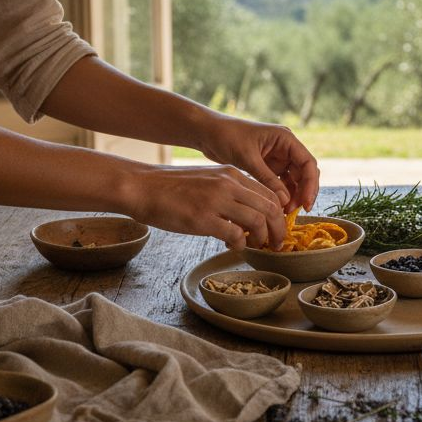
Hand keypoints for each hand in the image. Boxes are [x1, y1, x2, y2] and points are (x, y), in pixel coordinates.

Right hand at [125, 164, 284, 250]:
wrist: (143, 187)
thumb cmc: (172, 188)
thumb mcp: (208, 180)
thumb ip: (229, 192)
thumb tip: (247, 216)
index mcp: (231, 174)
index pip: (269, 193)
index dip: (279, 214)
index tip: (277, 228)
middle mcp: (228, 184)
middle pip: (270, 208)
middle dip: (278, 229)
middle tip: (277, 244)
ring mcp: (216, 200)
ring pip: (258, 221)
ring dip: (262, 239)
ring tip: (256, 246)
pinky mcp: (203, 218)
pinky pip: (235, 234)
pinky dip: (240, 244)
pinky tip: (233, 246)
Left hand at [198, 116, 320, 215]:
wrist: (208, 132)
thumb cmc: (227, 137)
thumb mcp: (248, 159)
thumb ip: (267, 179)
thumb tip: (286, 201)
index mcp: (285, 139)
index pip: (308, 163)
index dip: (310, 184)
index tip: (306, 203)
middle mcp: (285, 147)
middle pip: (304, 173)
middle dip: (302, 192)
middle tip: (296, 212)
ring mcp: (278, 157)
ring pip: (294, 180)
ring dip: (292, 196)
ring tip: (284, 213)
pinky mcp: (268, 166)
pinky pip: (281, 183)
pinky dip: (281, 195)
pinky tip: (276, 208)